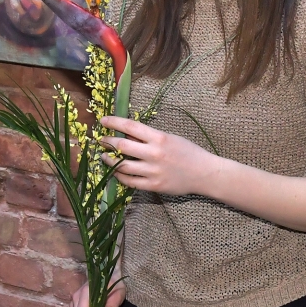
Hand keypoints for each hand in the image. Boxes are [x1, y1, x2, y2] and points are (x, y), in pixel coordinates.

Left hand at [99, 116, 214, 197]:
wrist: (204, 173)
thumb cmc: (188, 152)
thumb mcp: (169, 138)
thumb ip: (148, 137)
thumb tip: (126, 134)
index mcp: (159, 138)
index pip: (130, 126)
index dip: (114, 122)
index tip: (103, 121)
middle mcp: (154, 154)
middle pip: (122, 146)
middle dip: (107, 141)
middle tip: (101, 140)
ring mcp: (153, 171)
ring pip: (122, 166)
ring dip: (109, 160)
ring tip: (104, 156)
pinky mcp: (154, 186)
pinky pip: (130, 182)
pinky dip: (119, 176)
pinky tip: (115, 171)